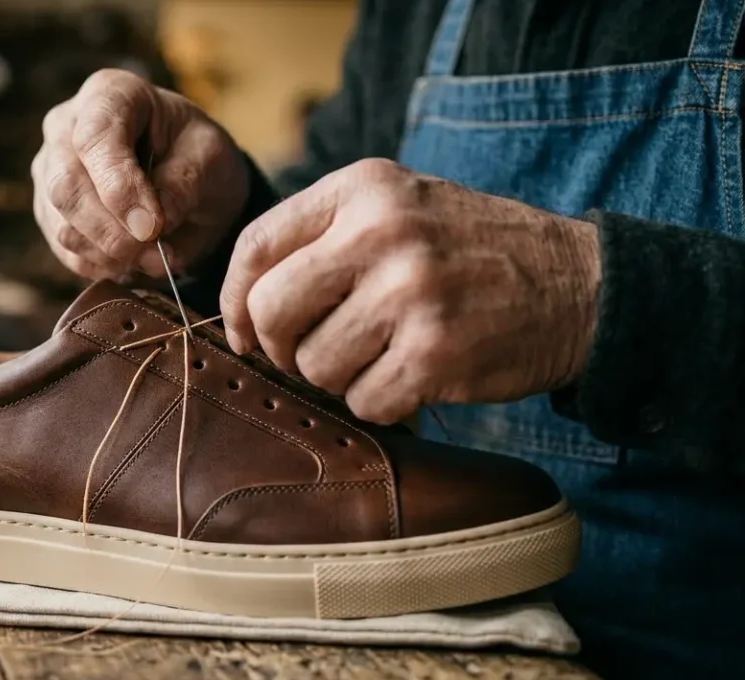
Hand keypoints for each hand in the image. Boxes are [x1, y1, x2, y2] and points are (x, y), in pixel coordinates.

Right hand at [32, 69, 249, 279]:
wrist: (188, 176)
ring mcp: (50, 170)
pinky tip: (134, 260)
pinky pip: (65, 250)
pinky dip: (102, 266)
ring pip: (62, 225)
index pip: (94, 138)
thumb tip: (149, 228)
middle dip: (112, 231)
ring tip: (155, 258)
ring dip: (111, 254)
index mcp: (108, 95)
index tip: (151, 226)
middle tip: (156, 254)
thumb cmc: (197, 154)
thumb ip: (182, 185)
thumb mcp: (209, 159)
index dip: (118, 187)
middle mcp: (65, 127)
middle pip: (66, 186)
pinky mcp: (49, 211)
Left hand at [219, 158, 601, 423]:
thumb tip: (240, 312)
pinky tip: (417, 376)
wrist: (580, 285)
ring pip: (314, 365)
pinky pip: (364, 401)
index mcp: (362, 189)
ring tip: (386, 356)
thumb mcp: (397, 210)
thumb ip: (320, 241)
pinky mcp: (436, 352)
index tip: (243, 332)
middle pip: (270, 311)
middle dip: (281, 348)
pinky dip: (384, 403)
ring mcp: (411, 292)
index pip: (255, 245)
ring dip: (341, 378)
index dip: (234, 300)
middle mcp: (382, 231)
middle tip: (313, 355)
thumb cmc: (468, 254)